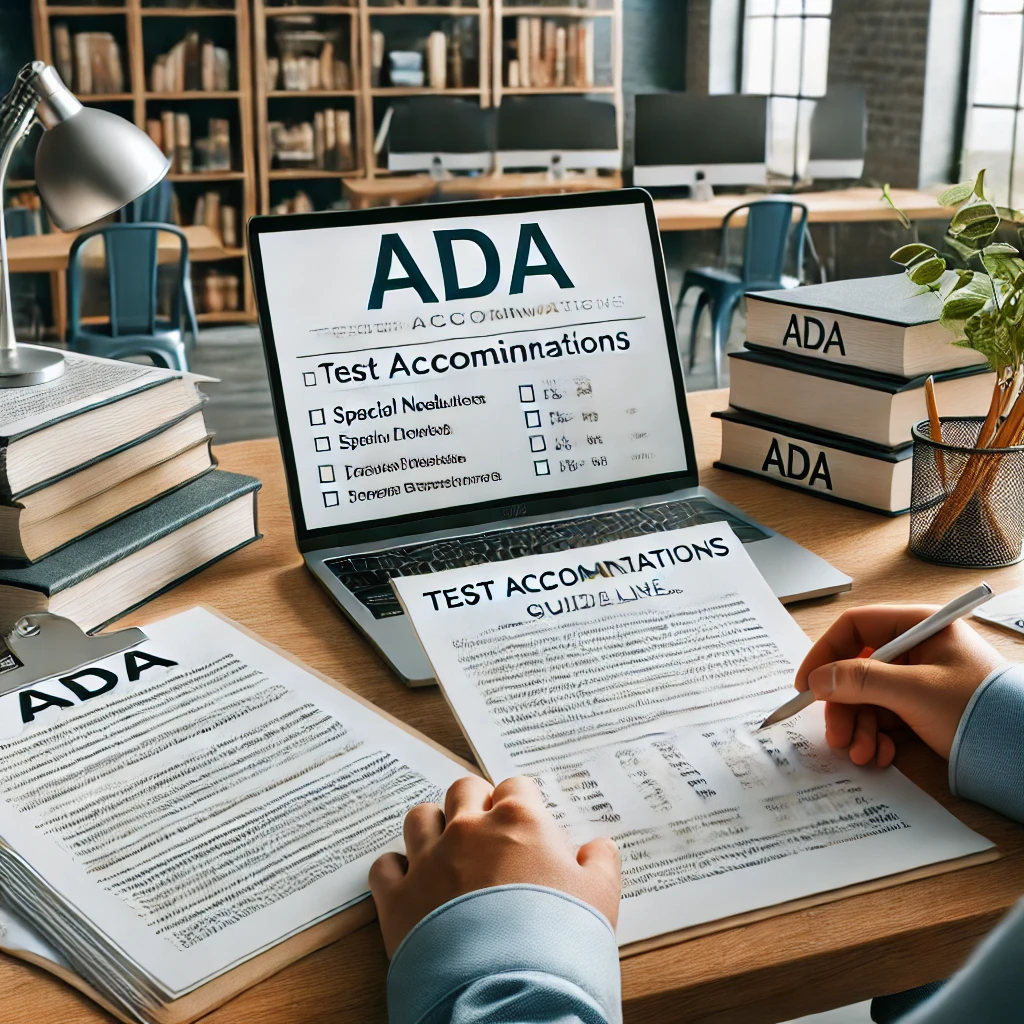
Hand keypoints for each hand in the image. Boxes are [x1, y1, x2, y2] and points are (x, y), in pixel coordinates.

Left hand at [369, 775, 620, 957]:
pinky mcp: (398, 898)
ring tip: (446, 850)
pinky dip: (396, 870)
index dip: (521, 803)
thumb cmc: (562, 942)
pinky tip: (411, 883)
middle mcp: (469, 829)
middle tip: (486, 832)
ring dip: (432, 827)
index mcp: (519, 821)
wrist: (513, 993)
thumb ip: (600, 861)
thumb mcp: (601, 897)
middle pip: (463, 789)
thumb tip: (599, 847)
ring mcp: (429, 861)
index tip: (525, 823)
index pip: (516, 786)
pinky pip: (385, 865)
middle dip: (474, 803)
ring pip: (419, 817)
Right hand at [795, 605, 1002, 767]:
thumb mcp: (914, 691)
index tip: (807, 685)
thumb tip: (817, 681)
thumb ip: (861, 681)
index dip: (825, 654)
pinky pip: (884, 716)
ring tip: (862, 753)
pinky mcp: (922, 707)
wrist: (1021, 754)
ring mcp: (919, 679)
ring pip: (867, 697)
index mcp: (919, 626)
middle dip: (844, 705)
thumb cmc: (978, 709)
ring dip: (858, 727)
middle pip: (857, 668)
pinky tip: (880, 754)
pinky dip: (876, 736)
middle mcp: (916, 648)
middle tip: (836, 735)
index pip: (856, 627)